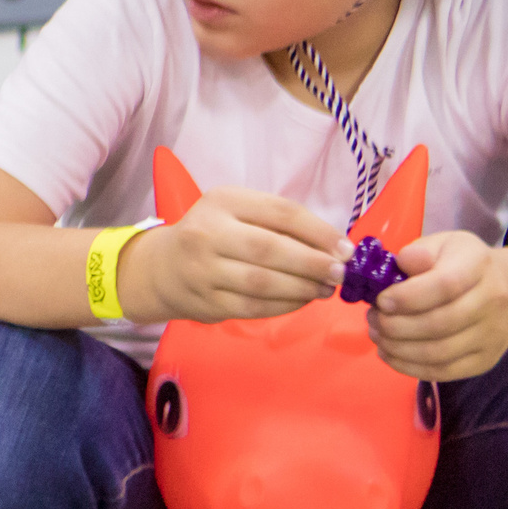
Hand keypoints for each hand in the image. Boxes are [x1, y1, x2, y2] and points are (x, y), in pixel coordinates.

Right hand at [122, 189, 347, 324]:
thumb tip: (333, 245)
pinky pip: (253, 307)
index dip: (319, 232)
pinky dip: (284, 305)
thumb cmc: (212, 235)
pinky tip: (302, 301)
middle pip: (270, 249)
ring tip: (325, 289)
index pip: (281, 213)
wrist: (161, 268)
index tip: (345, 248)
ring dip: (302, 288)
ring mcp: (204, 270)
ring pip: (262, 282)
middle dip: (313, 263)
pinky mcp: (206, 302)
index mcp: (222, 201)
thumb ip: (277, 223)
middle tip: (339, 273)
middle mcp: (208, 233)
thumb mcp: (236, 212)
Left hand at [367, 231, 507, 379]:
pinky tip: (389, 353)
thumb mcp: (442, 244)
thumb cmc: (460, 264)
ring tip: (377, 335)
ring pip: (438, 352)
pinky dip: (408, 367)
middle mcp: (493, 301)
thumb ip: (419, 252)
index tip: (381, 300)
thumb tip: (403, 262)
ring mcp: (492, 335)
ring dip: (398, 348)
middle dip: (396, 325)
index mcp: (479, 265)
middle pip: (439, 323)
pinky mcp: (484, 361)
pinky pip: (442, 372)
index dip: (408, 297)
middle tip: (372, 318)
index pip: (445, 285)